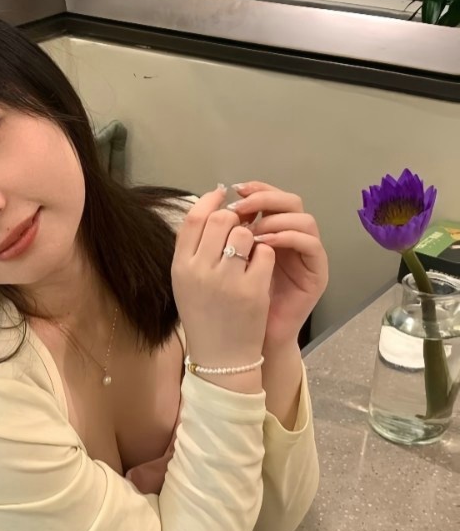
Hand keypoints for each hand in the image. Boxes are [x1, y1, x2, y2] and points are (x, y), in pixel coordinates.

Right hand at [172, 187, 275, 390]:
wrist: (220, 356)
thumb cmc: (202, 315)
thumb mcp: (185, 281)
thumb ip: (192, 248)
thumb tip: (208, 208)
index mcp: (180, 266)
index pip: (193, 219)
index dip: (209, 200)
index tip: (221, 195)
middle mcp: (200, 271)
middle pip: (221, 220)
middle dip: (234, 219)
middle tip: (239, 227)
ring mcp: (227, 280)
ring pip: (245, 233)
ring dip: (251, 237)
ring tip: (248, 254)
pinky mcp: (252, 290)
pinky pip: (265, 252)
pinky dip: (265, 256)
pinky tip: (259, 269)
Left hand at [227, 182, 327, 347]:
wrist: (248, 340)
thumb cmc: (233, 303)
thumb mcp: (223, 264)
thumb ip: (223, 236)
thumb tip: (214, 205)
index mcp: (271, 232)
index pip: (270, 198)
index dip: (254, 189)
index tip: (232, 190)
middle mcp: (292, 238)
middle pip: (290, 201)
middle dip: (265, 198)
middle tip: (241, 206)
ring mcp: (307, 255)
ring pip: (303, 219)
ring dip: (275, 219)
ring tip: (251, 231)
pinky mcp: (317, 272)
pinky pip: (310, 244)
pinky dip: (288, 238)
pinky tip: (265, 244)